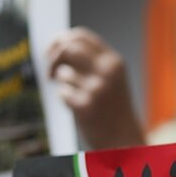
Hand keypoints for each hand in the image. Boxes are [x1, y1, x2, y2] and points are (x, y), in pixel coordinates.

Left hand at [46, 27, 144, 148]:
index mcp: (114, 62)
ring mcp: (96, 88)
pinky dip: (66, 99)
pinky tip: (80, 108)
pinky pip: (62, 93)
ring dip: (64, 84)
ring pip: (63, 73)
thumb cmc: (114, 109)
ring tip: (80, 97)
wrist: (125, 139)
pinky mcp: (85, 105)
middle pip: (68, 48)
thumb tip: (59, 45)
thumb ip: (91, 61)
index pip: (81, 36)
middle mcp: (106, 71)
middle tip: (50, 72)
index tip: (52, 49)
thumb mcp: (112, 78)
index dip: (61, 39)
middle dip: (53, 57)